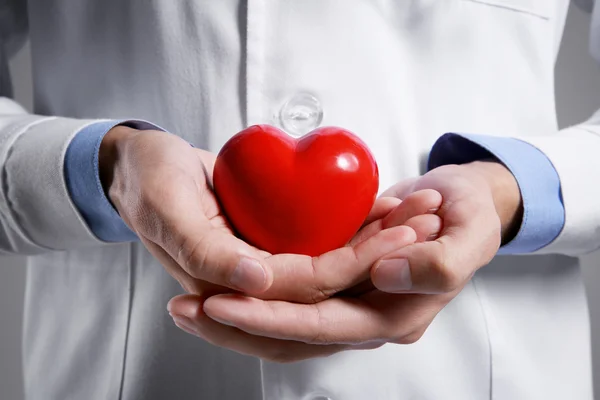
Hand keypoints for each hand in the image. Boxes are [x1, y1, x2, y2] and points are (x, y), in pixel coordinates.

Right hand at [101, 126, 434, 303]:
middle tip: (425, 222)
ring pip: (334, 269)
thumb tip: (257, 281)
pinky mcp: (273, 244)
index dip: (353, 263)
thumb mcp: (165, 207)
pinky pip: (322, 243)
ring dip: (379, 242)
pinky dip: (356, 227)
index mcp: (226, 289)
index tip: (398, 234)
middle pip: (331, 287)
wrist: (142, 165)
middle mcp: (253, 287)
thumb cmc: (147, 181)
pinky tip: (386, 206)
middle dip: (383, 257)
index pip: (303, 289)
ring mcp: (266, 266)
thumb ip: (206, 251)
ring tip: (420, 211)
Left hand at [167, 162, 521, 361]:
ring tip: (186, 304)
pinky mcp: (337, 285)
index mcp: (395, 318)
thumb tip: (387, 275)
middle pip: (290, 337)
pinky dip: (255, 294)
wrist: (464, 201)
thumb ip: (438, 266)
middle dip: (236, 326)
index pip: (320, 325)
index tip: (220, 301)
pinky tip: (219, 283)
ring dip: (236, 316)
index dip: (268, 317)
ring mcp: (350, 304)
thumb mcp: (469, 234)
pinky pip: (290, 297)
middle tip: (184, 310)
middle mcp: (367, 320)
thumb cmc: (469, 214)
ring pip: (283, 323)